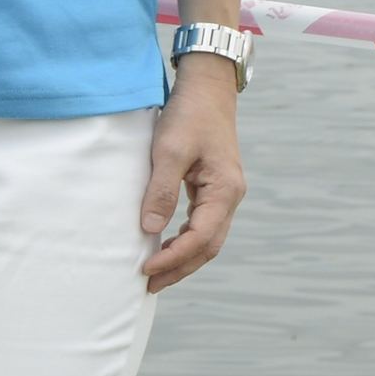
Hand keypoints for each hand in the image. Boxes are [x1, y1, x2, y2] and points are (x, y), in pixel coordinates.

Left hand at [140, 64, 247, 289]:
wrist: (206, 90)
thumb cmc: (188, 116)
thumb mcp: (170, 151)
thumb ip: (161, 190)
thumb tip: (151, 230)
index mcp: (225, 191)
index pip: (200, 238)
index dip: (173, 258)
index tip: (145, 269)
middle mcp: (230, 197)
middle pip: (208, 246)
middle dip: (180, 268)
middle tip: (148, 285)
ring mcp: (224, 194)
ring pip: (207, 238)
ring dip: (183, 258)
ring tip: (154, 274)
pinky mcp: (213, 188)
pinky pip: (202, 224)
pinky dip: (185, 240)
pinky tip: (164, 246)